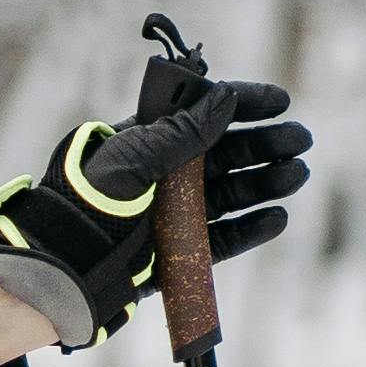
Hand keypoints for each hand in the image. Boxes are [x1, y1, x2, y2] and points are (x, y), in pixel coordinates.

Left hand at [0, 22, 308, 350]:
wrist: (65, 266)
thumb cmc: (89, 204)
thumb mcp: (133, 158)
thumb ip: (180, 132)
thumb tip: (223, 99)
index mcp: (147, 141)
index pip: (202, 113)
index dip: (242, 103)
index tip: (280, 101)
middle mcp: (163, 175)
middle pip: (225, 154)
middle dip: (265, 146)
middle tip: (300, 141)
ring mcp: (172, 214)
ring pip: (230, 195)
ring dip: (264, 184)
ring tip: (296, 176)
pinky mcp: (176, 253)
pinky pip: (221, 240)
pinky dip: (249, 229)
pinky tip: (276, 217)